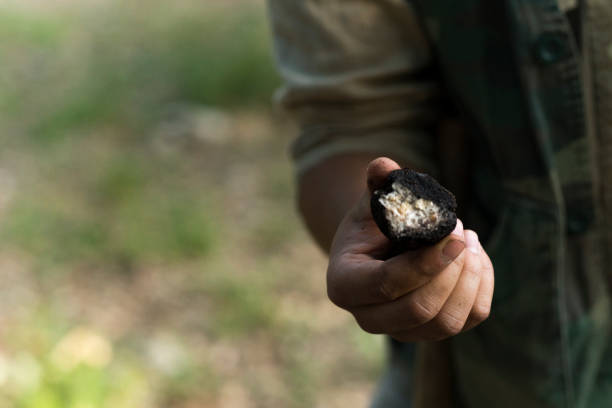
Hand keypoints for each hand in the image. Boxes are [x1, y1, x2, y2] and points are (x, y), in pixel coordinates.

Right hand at [326, 158, 493, 340]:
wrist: (378, 249)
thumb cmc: (372, 224)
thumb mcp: (369, 203)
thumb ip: (377, 184)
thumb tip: (384, 165)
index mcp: (345, 286)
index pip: (386, 285)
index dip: (425, 264)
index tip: (453, 237)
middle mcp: (369, 318)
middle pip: (419, 310)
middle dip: (449, 272)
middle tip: (460, 234)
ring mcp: (401, 331)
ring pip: (447, 323)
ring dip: (469, 280)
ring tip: (468, 240)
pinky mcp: (431, 332)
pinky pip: (469, 320)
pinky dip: (482, 288)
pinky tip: (476, 256)